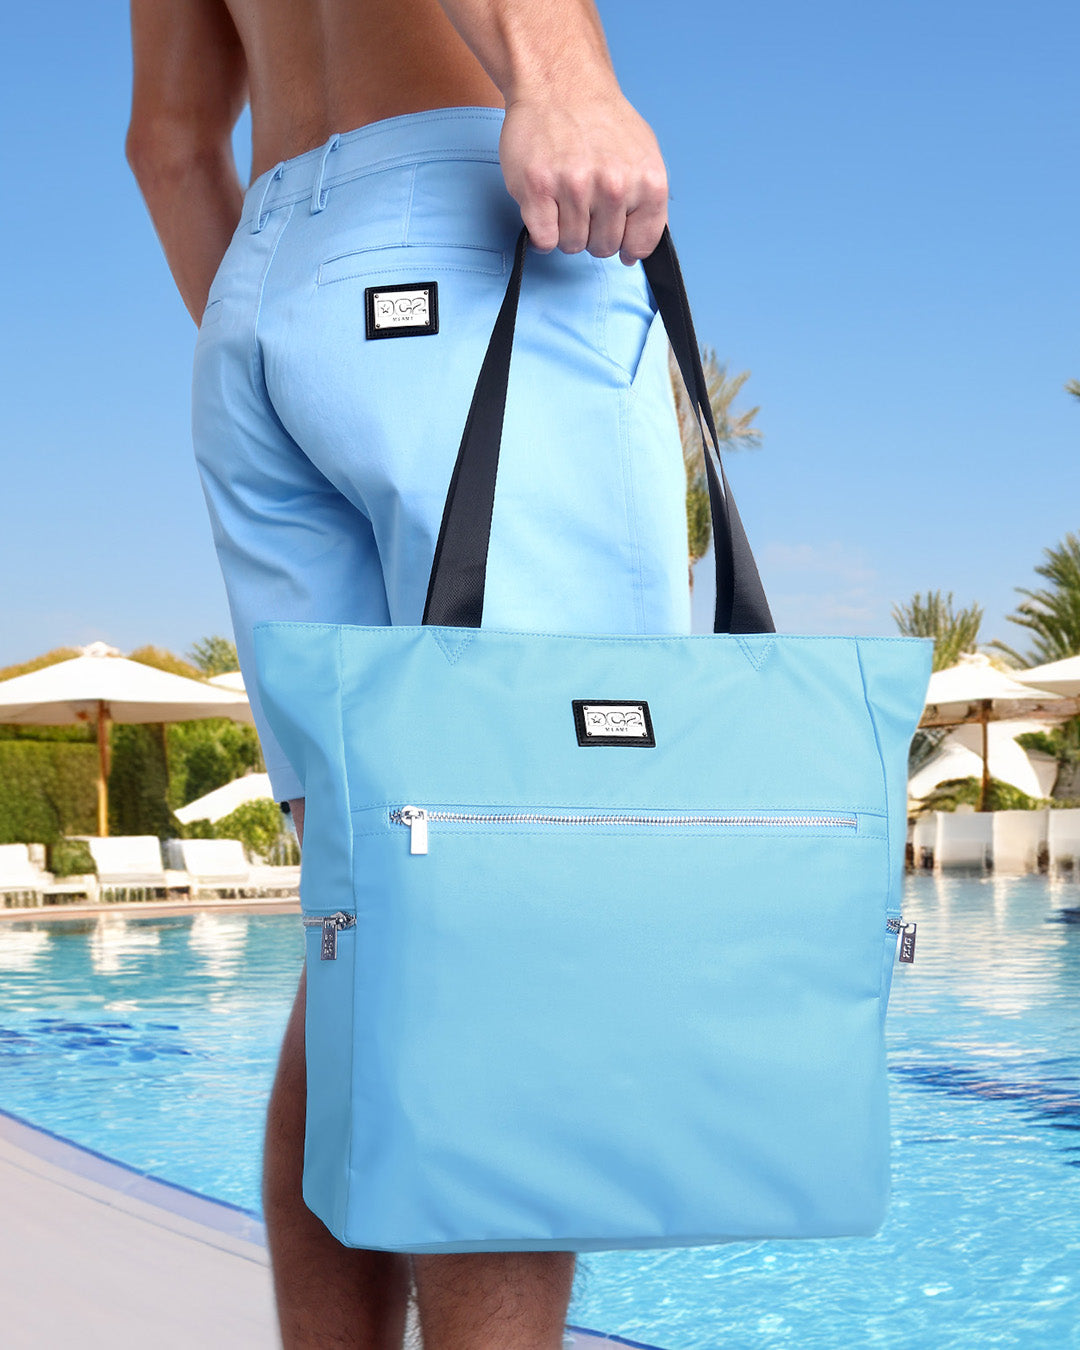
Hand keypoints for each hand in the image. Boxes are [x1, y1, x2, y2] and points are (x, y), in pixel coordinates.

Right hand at [498, 89, 668, 264]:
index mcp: (646, 181)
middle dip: (592, 232)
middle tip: (584, 200)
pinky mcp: (537, 188)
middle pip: (603, 248)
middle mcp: (613, 186)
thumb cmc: (599, 118)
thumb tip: (637, 249)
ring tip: (564, 195)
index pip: (640, 245)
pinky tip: (546, 204)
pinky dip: (542, 230)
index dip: (625, 242)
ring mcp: (574, 187)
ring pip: (571, 245)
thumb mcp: (644, 154)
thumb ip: (647, 203)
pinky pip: (544, 239)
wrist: (560, 81)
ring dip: (565, 229)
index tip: (615, 228)